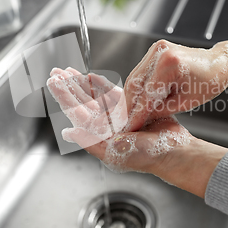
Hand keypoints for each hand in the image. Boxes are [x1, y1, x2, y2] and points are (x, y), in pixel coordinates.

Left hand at [47, 67, 227, 197]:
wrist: (173, 150)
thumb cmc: (146, 156)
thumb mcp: (115, 152)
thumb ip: (90, 142)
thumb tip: (67, 131)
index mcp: (98, 136)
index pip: (76, 112)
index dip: (63, 96)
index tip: (54, 81)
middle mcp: (104, 126)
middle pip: (81, 101)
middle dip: (68, 86)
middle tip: (56, 71)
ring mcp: (116, 116)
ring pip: (94, 95)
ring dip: (81, 83)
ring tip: (69, 70)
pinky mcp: (131, 107)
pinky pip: (112, 93)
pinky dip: (101, 84)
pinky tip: (91, 76)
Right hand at [123, 36, 227, 130]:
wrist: (218, 62)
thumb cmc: (209, 82)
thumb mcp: (185, 102)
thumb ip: (160, 110)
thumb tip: (141, 118)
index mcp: (170, 64)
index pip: (146, 94)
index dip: (137, 114)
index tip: (131, 128)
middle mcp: (160, 53)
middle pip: (135, 84)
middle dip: (129, 106)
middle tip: (127, 123)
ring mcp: (156, 49)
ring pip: (135, 77)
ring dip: (131, 97)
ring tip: (130, 115)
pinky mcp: (155, 50)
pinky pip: (141, 72)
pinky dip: (137, 87)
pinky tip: (136, 101)